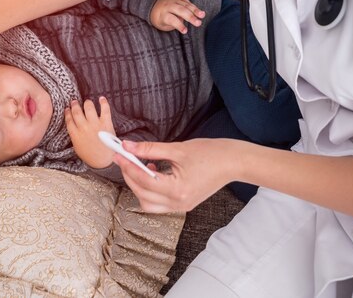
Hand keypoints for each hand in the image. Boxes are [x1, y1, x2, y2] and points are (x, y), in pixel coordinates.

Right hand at [64, 97, 116, 168]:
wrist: (104, 161)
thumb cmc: (91, 156)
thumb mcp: (77, 147)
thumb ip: (75, 136)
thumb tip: (74, 127)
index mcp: (75, 134)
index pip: (69, 120)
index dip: (67, 113)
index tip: (67, 109)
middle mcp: (84, 127)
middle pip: (77, 112)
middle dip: (75, 105)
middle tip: (74, 102)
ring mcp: (95, 124)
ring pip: (88, 107)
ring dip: (87, 103)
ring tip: (87, 102)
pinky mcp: (106, 123)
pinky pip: (104, 109)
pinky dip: (103, 102)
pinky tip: (101, 98)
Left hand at [112, 138, 244, 212]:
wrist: (234, 162)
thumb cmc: (211, 153)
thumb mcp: (178, 148)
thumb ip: (150, 149)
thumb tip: (128, 146)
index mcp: (177, 190)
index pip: (143, 180)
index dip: (127, 166)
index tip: (118, 153)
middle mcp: (178, 203)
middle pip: (142, 194)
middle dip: (130, 175)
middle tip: (123, 157)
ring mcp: (181, 206)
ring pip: (148, 203)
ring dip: (139, 186)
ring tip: (140, 166)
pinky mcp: (184, 204)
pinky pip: (159, 202)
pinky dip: (150, 190)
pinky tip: (153, 172)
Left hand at [150, 0, 205, 33]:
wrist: (153, 3)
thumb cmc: (159, 17)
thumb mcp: (161, 24)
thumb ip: (173, 24)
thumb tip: (184, 22)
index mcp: (162, 14)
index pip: (172, 19)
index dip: (179, 25)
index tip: (185, 31)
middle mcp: (168, 5)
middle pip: (180, 10)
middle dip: (190, 17)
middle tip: (198, 24)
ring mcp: (174, 0)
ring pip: (186, 5)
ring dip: (195, 10)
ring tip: (202, 16)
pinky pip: (187, 2)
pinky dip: (194, 7)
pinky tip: (200, 13)